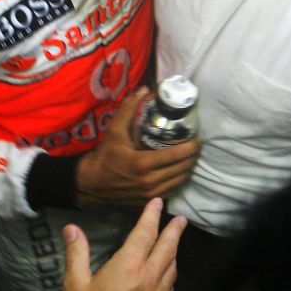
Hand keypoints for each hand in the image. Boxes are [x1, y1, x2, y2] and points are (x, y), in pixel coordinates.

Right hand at [63, 198, 185, 290]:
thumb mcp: (75, 285)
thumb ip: (77, 254)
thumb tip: (72, 230)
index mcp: (128, 266)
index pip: (145, 233)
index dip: (152, 215)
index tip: (158, 203)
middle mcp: (148, 278)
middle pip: (168, 247)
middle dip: (175, 230)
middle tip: (181, 219)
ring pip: (173, 266)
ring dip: (175, 251)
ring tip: (175, 243)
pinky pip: (171, 286)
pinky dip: (171, 274)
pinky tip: (167, 275)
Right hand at [75, 89, 199, 205]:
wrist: (92, 183)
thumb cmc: (105, 156)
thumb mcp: (114, 130)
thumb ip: (129, 109)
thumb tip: (145, 89)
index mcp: (142, 163)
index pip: (176, 155)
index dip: (191, 147)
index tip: (198, 139)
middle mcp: (149, 181)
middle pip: (182, 169)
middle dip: (192, 157)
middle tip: (196, 146)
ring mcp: (150, 194)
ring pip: (179, 182)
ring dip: (188, 169)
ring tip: (190, 157)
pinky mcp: (149, 201)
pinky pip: (171, 191)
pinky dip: (179, 181)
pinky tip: (180, 171)